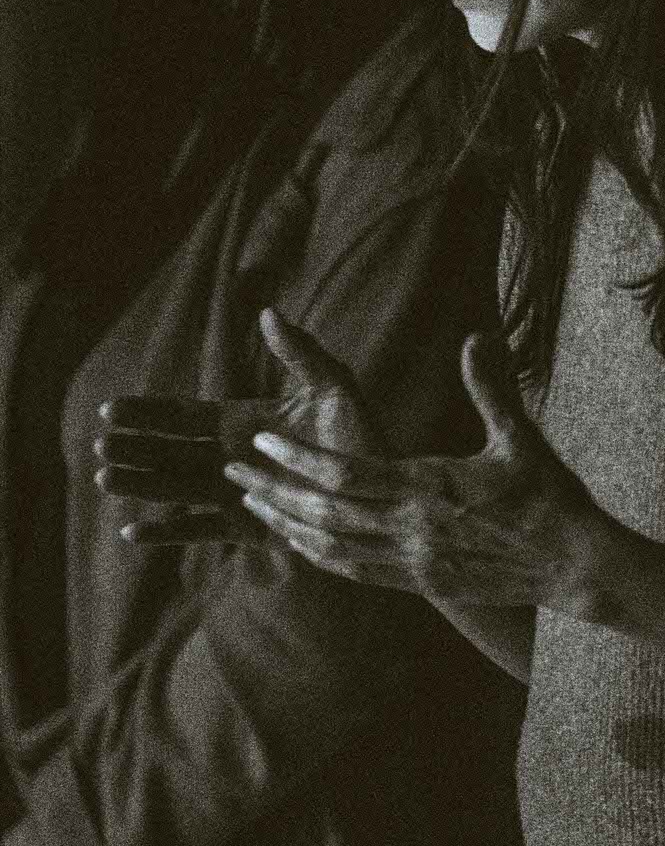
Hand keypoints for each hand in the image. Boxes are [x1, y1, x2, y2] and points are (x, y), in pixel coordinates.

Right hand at [95, 308, 384, 544]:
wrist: (385, 493)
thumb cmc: (362, 436)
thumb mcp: (335, 386)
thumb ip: (301, 352)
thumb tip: (267, 312)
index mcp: (244, 421)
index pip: (185, 415)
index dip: (147, 412)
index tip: (109, 408)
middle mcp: (232, 456)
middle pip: (170, 451)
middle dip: (134, 447)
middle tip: (98, 444)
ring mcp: (237, 493)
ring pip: (176, 487)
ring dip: (140, 484)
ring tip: (104, 478)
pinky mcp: (248, 527)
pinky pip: (200, 529)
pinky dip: (166, 532)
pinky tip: (132, 533)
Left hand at [225, 330, 608, 614]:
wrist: (575, 566)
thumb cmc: (551, 497)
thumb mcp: (521, 436)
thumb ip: (491, 387)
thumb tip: (477, 336)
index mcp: (429, 488)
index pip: (344, 475)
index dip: (297, 458)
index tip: (261, 440)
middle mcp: (412, 530)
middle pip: (323, 513)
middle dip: (273, 490)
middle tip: (234, 471)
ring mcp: (414, 563)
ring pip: (331, 547)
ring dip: (286, 525)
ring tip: (252, 504)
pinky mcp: (422, 583)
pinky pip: (355, 570)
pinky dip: (319, 554)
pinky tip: (301, 542)